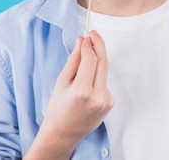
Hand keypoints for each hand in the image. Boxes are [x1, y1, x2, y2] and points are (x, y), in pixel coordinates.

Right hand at [25, 31, 112, 158]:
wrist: (64, 133)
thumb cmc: (58, 108)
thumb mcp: (61, 82)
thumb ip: (74, 60)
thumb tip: (82, 41)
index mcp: (82, 91)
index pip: (91, 60)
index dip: (89, 45)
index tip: (87, 36)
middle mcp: (97, 97)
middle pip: (103, 62)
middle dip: (99, 46)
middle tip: (93, 34)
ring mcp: (106, 101)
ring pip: (104, 72)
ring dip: (96, 62)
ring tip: (83, 63)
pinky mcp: (110, 103)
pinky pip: (104, 82)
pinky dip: (97, 77)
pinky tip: (87, 85)